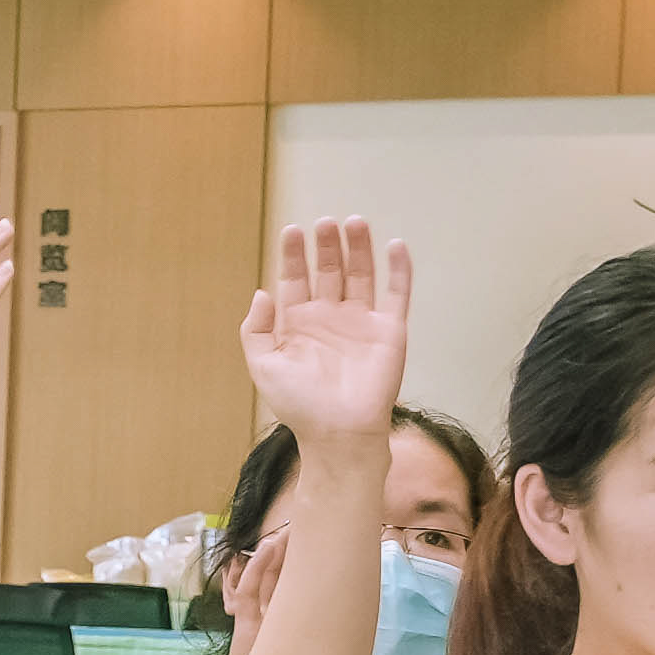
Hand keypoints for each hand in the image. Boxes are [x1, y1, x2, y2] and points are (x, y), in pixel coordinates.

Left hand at [237, 214, 413, 442]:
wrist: (338, 432)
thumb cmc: (298, 404)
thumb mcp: (263, 365)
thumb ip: (255, 329)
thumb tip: (261, 292)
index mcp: (298, 323)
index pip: (296, 279)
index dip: (293, 255)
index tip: (291, 230)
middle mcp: (330, 317)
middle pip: (329, 270)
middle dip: (326, 246)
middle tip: (324, 222)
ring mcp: (361, 322)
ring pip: (361, 275)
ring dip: (358, 248)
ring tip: (354, 222)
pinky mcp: (389, 331)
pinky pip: (397, 294)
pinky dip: (399, 270)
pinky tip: (395, 245)